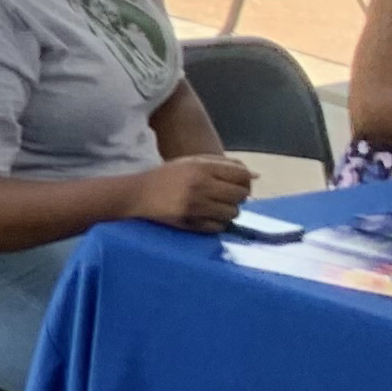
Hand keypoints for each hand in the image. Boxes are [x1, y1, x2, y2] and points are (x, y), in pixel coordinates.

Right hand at [125, 155, 253, 230]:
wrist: (136, 195)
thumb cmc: (167, 176)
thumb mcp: (191, 163)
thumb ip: (223, 165)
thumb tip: (255, 176)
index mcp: (201, 168)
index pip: (241, 174)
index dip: (245, 180)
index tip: (237, 184)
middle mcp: (200, 186)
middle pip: (240, 194)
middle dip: (238, 197)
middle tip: (226, 197)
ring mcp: (195, 206)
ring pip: (232, 212)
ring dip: (228, 211)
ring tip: (215, 207)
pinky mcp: (189, 222)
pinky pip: (218, 227)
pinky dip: (217, 224)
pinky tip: (207, 217)